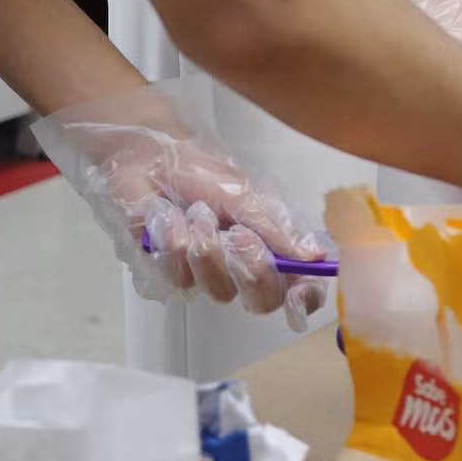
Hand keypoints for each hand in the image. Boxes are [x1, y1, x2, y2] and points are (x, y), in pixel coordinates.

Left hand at [32, 87, 328, 330]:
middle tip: (237, 236)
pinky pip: (177, 281)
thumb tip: (316, 255)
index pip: (300, 285)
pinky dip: (172, 245)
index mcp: (271, 244)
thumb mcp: (243, 193)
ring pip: (217, 292)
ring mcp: (205, 276)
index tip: (299, 293)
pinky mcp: (169, 277)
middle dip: (251, 270)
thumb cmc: (198, 169)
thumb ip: (276, 228)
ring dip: (206, 247)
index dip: (305, 297)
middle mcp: (242, 267)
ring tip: (194, 211)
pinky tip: (167, 219)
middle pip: (262, 301)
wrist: (145, 159)